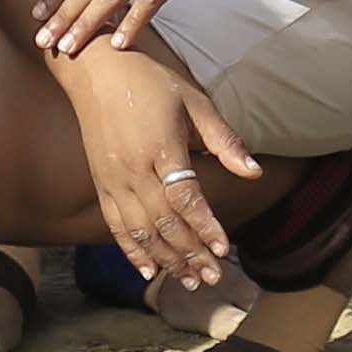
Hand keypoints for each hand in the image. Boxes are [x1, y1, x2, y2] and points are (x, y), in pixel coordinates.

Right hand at [66, 45, 265, 298]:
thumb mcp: (194, 102)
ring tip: (189, 281)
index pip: (185, 198)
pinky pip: (115, 225)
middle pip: (164, 222)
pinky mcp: (100, 184)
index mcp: (161, 147)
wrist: (96, 70)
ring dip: (166, 259)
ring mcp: (113, 179)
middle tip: (214, 277)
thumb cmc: (151, 82)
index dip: (206, 227)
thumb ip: (224, 141)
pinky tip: (149, 270)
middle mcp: (133, 169)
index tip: (225, 249)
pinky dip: (131, 251)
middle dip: (191, 253)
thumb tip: (255, 173)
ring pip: (140, 231)